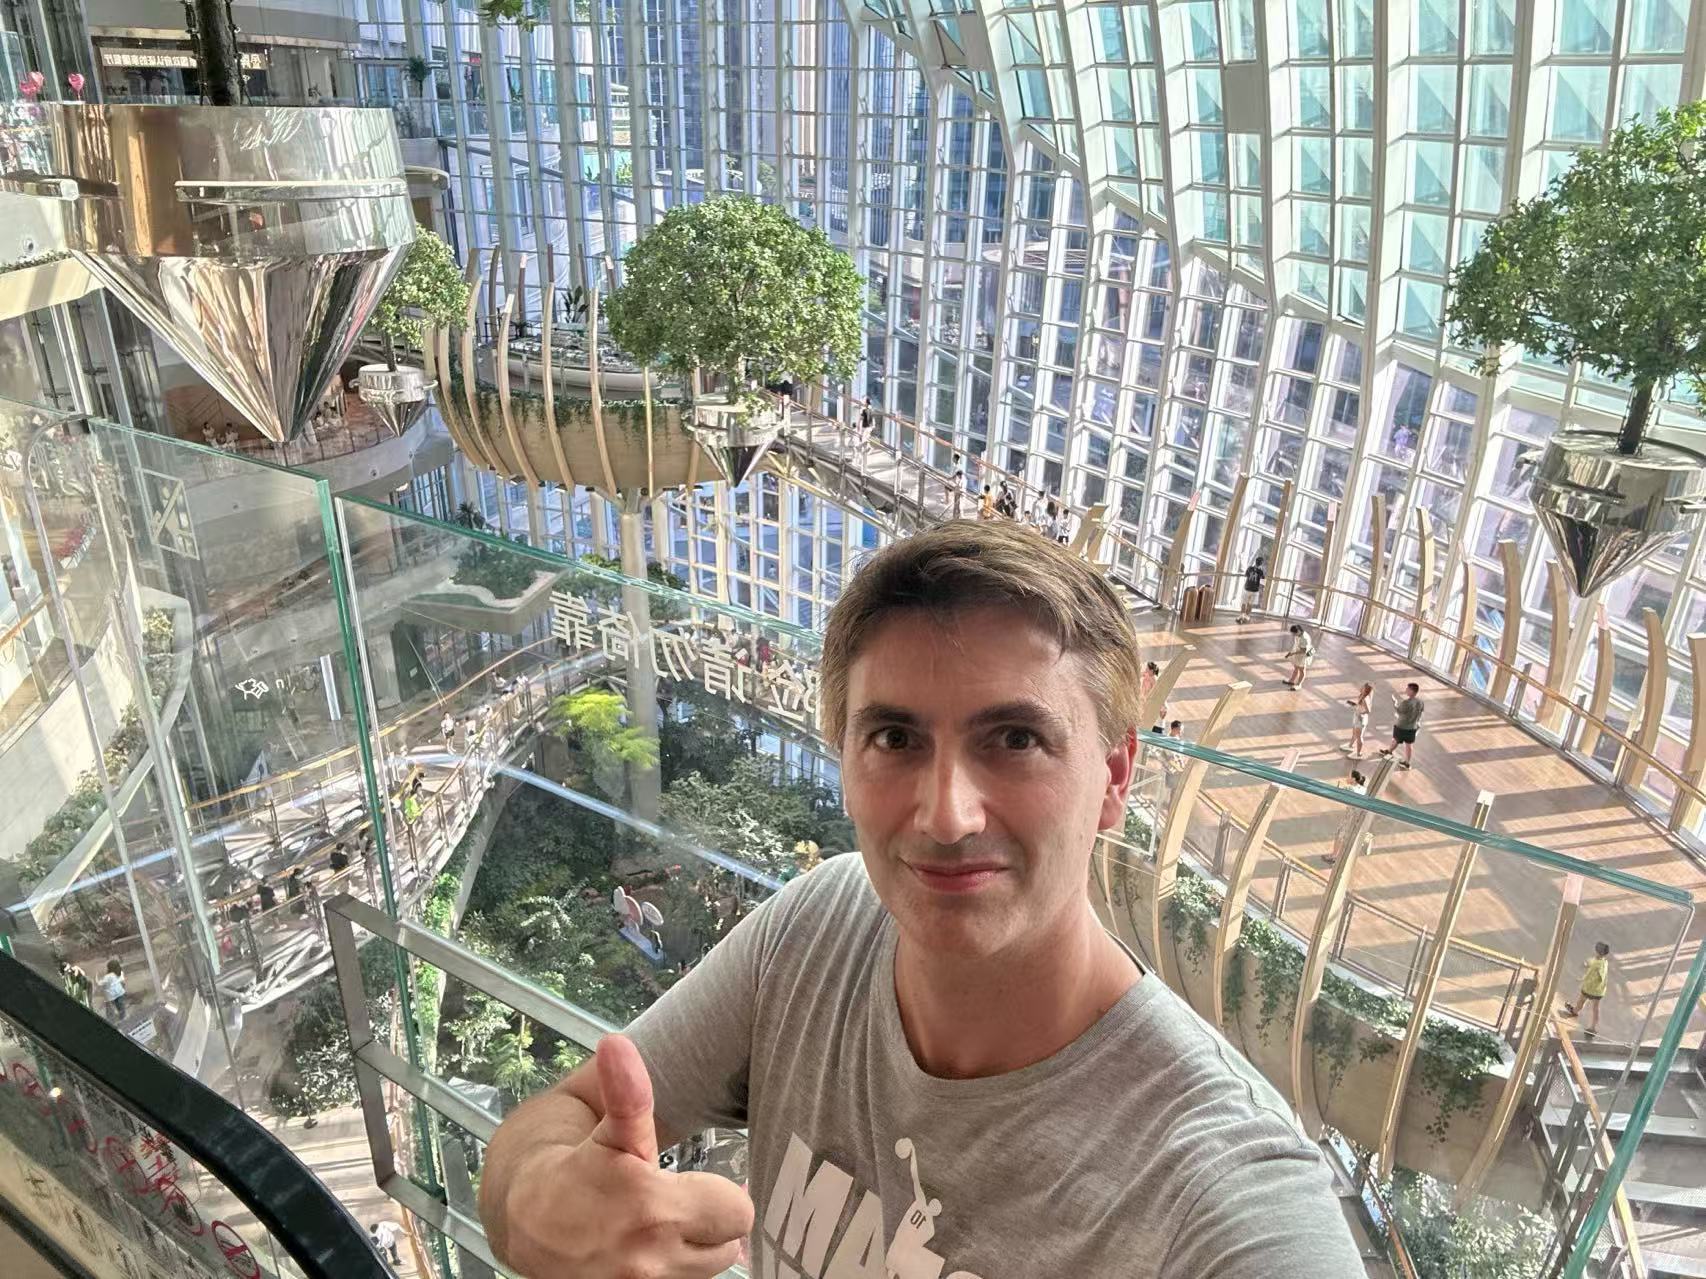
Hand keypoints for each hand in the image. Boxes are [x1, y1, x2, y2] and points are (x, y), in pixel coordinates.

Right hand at [495, 1036, 753, 1277]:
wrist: (526, 1225)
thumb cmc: (578, 1171)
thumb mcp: (610, 1130)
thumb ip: (627, 1092)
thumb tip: (616, 1042)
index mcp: (655, 1208)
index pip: (740, 1213)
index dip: (725, 1194)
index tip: (699, 1182)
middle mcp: (652, 1260)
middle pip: (728, 1247)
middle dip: (713, 1225)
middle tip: (681, 1202)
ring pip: (705, 1272)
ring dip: (693, 1251)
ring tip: (662, 1226)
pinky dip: (674, 1270)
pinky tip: (651, 1249)